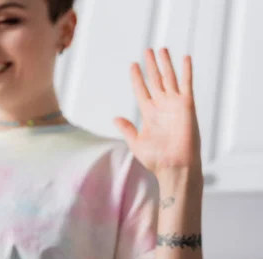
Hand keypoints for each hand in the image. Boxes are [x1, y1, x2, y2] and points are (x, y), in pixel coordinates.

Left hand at [114, 48, 202, 177]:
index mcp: (148, 113)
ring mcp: (174, 104)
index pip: (141, 89)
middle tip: (147, 50)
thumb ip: (127, 128)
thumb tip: (115, 118)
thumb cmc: (156, 159)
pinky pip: (186, 84)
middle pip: (155, 80)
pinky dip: (186, 71)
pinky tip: (184, 58)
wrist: (174, 166)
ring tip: (161, 49)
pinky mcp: (186, 105)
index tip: (132, 65)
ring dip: (165, 63)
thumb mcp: (136, 142)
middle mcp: (161, 106)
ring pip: (169, 78)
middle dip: (151, 65)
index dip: (137, 77)